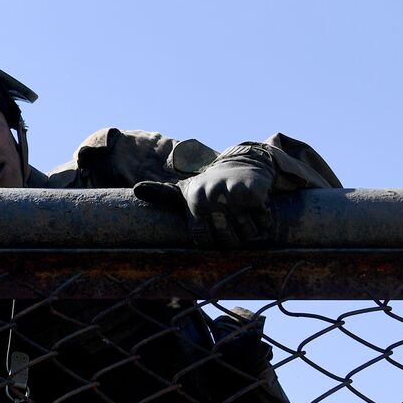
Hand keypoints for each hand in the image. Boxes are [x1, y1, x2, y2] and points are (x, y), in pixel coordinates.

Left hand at [133, 154, 274, 247]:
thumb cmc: (211, 184)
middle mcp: (211, 198)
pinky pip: (263, 223)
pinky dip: (265, 219)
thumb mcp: (186, 189)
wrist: (244, 161)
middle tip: (235, 220)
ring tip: (245, 213)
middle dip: (235, 236)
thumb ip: (162, 194)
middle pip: (227, 241)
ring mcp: (233, 196)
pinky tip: (258, 207)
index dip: (215, 239)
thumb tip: (137, 188)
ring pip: (247, 234)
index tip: (217, 226)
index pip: (205, 241)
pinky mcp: (253, 194)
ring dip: (252, 228)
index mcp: (194, 200)